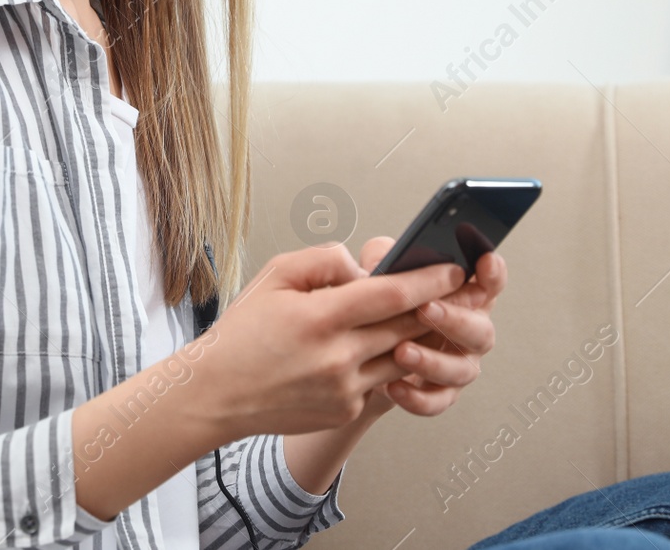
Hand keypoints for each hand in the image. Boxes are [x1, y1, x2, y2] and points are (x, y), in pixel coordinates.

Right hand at [187, 244, 465, 438]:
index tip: (452, 270)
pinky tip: (375, 346)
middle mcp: (337, 357)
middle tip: (450, 289)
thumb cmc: (243, 332)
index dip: (429, 280)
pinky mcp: (344, 410)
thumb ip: (325, 260)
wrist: (217, 393)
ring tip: (417, 315)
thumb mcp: (275, 275)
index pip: (392, 295)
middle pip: (406, 326)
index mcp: (320, 318)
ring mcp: (344, 389)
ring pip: (401, 356)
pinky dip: (383, 361)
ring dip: (414, 335)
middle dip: (433, 305)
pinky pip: (380, 380)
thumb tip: (365, 268)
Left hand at [352, 236, 505, 418]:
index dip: (492, 273)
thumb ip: (383, 258)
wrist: (363, 354)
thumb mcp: (380, 272)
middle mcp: (470, 333)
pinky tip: (393, 386)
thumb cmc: (382, 304)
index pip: (490, 284)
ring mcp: (459, 365)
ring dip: (433, 361)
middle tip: (425, 310)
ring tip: (402, 352)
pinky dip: (417, 397)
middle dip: (455, 319)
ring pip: (461, 369)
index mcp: (465, 297)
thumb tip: (381, 263)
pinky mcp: (439, 394)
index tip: (484, 261)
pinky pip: (436, 402)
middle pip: (481, 330)